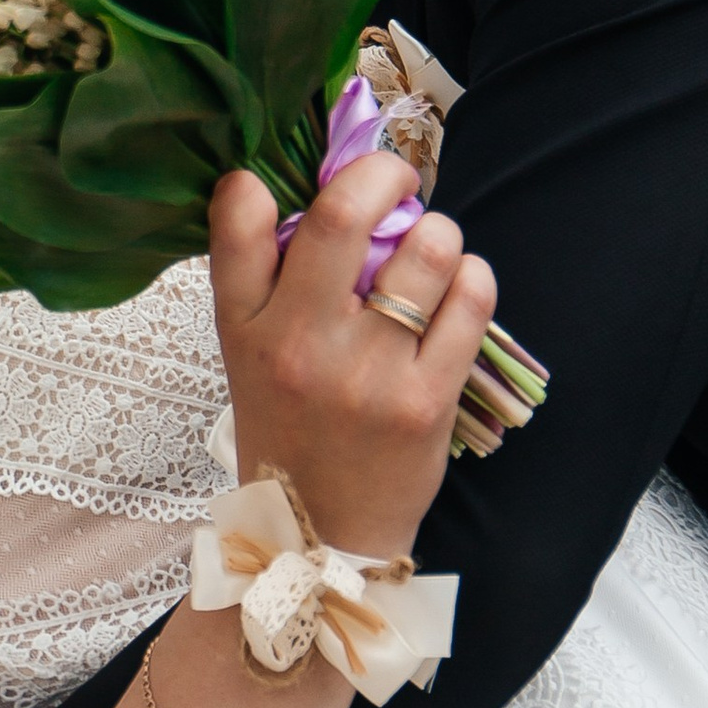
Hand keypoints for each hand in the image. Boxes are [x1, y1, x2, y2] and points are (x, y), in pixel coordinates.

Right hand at [207, 155, 495, 560]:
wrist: (321, 535)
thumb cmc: (289, 426)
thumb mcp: (247, 352)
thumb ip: (266, 277)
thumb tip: (319, 188)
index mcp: (245, 325)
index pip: (235, 220)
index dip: (255, 181)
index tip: (290, 183)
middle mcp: (299, 342)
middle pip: (344, 215)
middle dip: (383, 172)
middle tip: (397, 178)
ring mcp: (366, 372)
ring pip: (427, 249)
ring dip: (439, 232)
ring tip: (432, 250)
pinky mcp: (425, 401)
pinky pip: (469, 300)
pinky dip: (472, 277)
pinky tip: (458, 287)